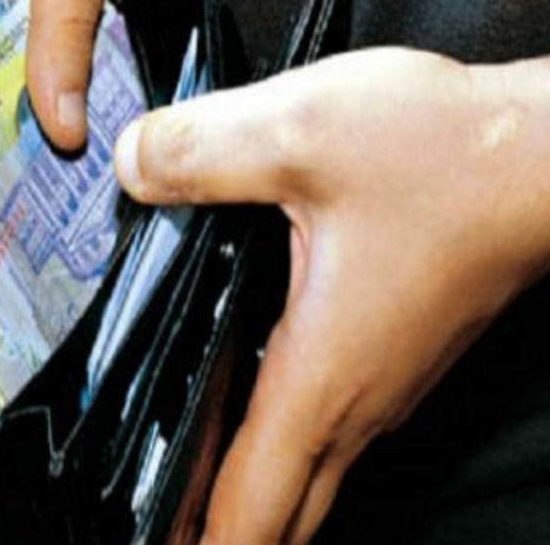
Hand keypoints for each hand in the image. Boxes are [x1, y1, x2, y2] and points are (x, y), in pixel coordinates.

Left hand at [113, 48, 549, 543]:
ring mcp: (379, 380)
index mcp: (320, 377)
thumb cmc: (451, 156)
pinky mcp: (390, 349)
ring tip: (176, 502)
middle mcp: (354, 398)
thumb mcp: (297, 134)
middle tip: (150, 534)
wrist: (546, 150)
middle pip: (274, 515)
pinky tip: (236, 416)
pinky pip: (320, 430)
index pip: (247, 513)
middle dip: (208, 537)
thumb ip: (196, 154)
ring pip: (300, 475)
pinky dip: (272, 448)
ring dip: (240, 494)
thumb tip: (130, 166)